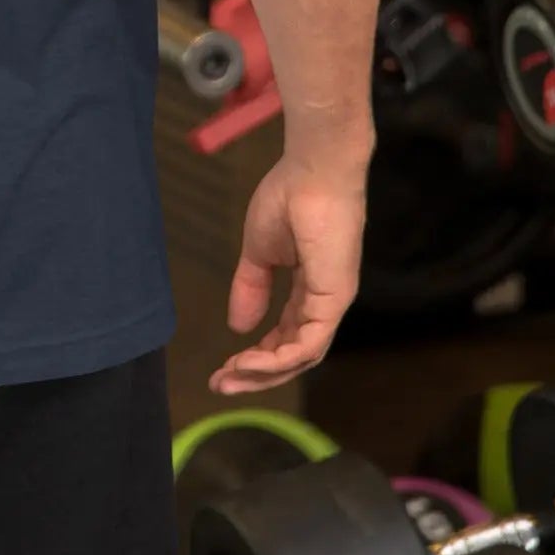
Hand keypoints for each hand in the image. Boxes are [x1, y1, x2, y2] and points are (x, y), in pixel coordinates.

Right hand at [210, 152, 367, 395]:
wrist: (313, 170)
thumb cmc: (290, 197)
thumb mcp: (259, 251)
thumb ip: (251, 287)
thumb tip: (238, 327)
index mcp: (310, 290)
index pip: (285, 336)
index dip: (255, 355)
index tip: (222, 367)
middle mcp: (324, 303)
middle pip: (293, 355)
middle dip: (256, 374)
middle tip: (219, 385)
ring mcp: (332, 303)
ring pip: (301, 356)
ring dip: (264, 372)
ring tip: (228, 376)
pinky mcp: (334, 298)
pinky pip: (309, 342)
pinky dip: (280, 358)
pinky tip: (251, 362)